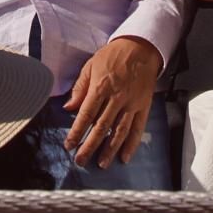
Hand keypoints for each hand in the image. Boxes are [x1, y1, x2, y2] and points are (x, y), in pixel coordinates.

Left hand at [62, 36, 162, 168]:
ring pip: (119, 131)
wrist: (140, 47)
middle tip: (81, 160)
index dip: (77, 132)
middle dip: (90, 146)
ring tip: (102, 164)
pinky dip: (132, 144)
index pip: (86, 114)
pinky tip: (125, 156)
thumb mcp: (91, 65)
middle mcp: (116, 98)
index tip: (69, 145)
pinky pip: (138, 128)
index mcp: (101, 87)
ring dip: (110, 149)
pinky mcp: (144, 106)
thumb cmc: (113, 55)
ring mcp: (132, 103)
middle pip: (101, 127)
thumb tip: (68, 107)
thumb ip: (80, 87)